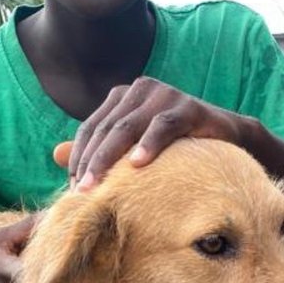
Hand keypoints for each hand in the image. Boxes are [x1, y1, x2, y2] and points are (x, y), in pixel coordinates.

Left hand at [62, 77, 251, 189]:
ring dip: (111, 158)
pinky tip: (138, 164)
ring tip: (99, 186)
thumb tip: (54, 154)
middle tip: (80, 193)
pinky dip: (150, 144)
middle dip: (91, 163)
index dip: (79, 158)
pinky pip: (164, 125)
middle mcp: (140, 89)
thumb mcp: (133, 148)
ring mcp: (165, 94)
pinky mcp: (189, 106)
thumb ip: (98, 149)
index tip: (71, 189)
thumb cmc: (176, 148)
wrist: (228, 140)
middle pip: (107, 129)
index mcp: (122, 97)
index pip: (92, 128)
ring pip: (129, 127)